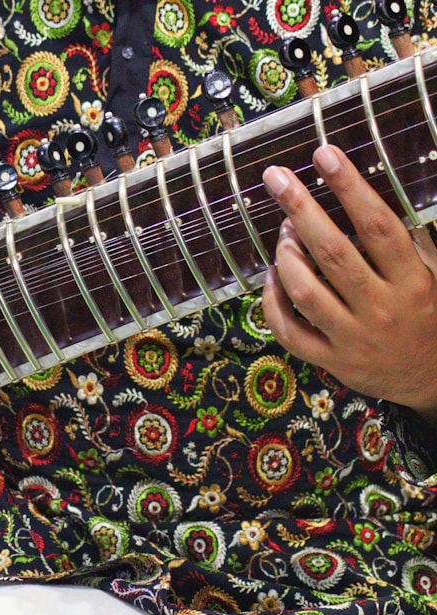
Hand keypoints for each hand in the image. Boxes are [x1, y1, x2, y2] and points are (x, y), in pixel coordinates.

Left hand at [261, 144, 436, 425]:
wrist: (432, 380)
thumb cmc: (429, 316)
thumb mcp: (434, 275)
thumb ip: (408, 243)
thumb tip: (369, 198)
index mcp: (413, 281)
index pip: (379, 227)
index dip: (350, 188)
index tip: (325, 155)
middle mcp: (382, 308)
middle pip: (333, 253)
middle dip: (300, 209)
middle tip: (276, 178)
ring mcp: (352, 338)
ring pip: (305, 292)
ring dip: (286, 255)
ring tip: (283, 230)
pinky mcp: (330, 361)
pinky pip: (289, 329)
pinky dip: (272, 300)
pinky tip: (272, 274)